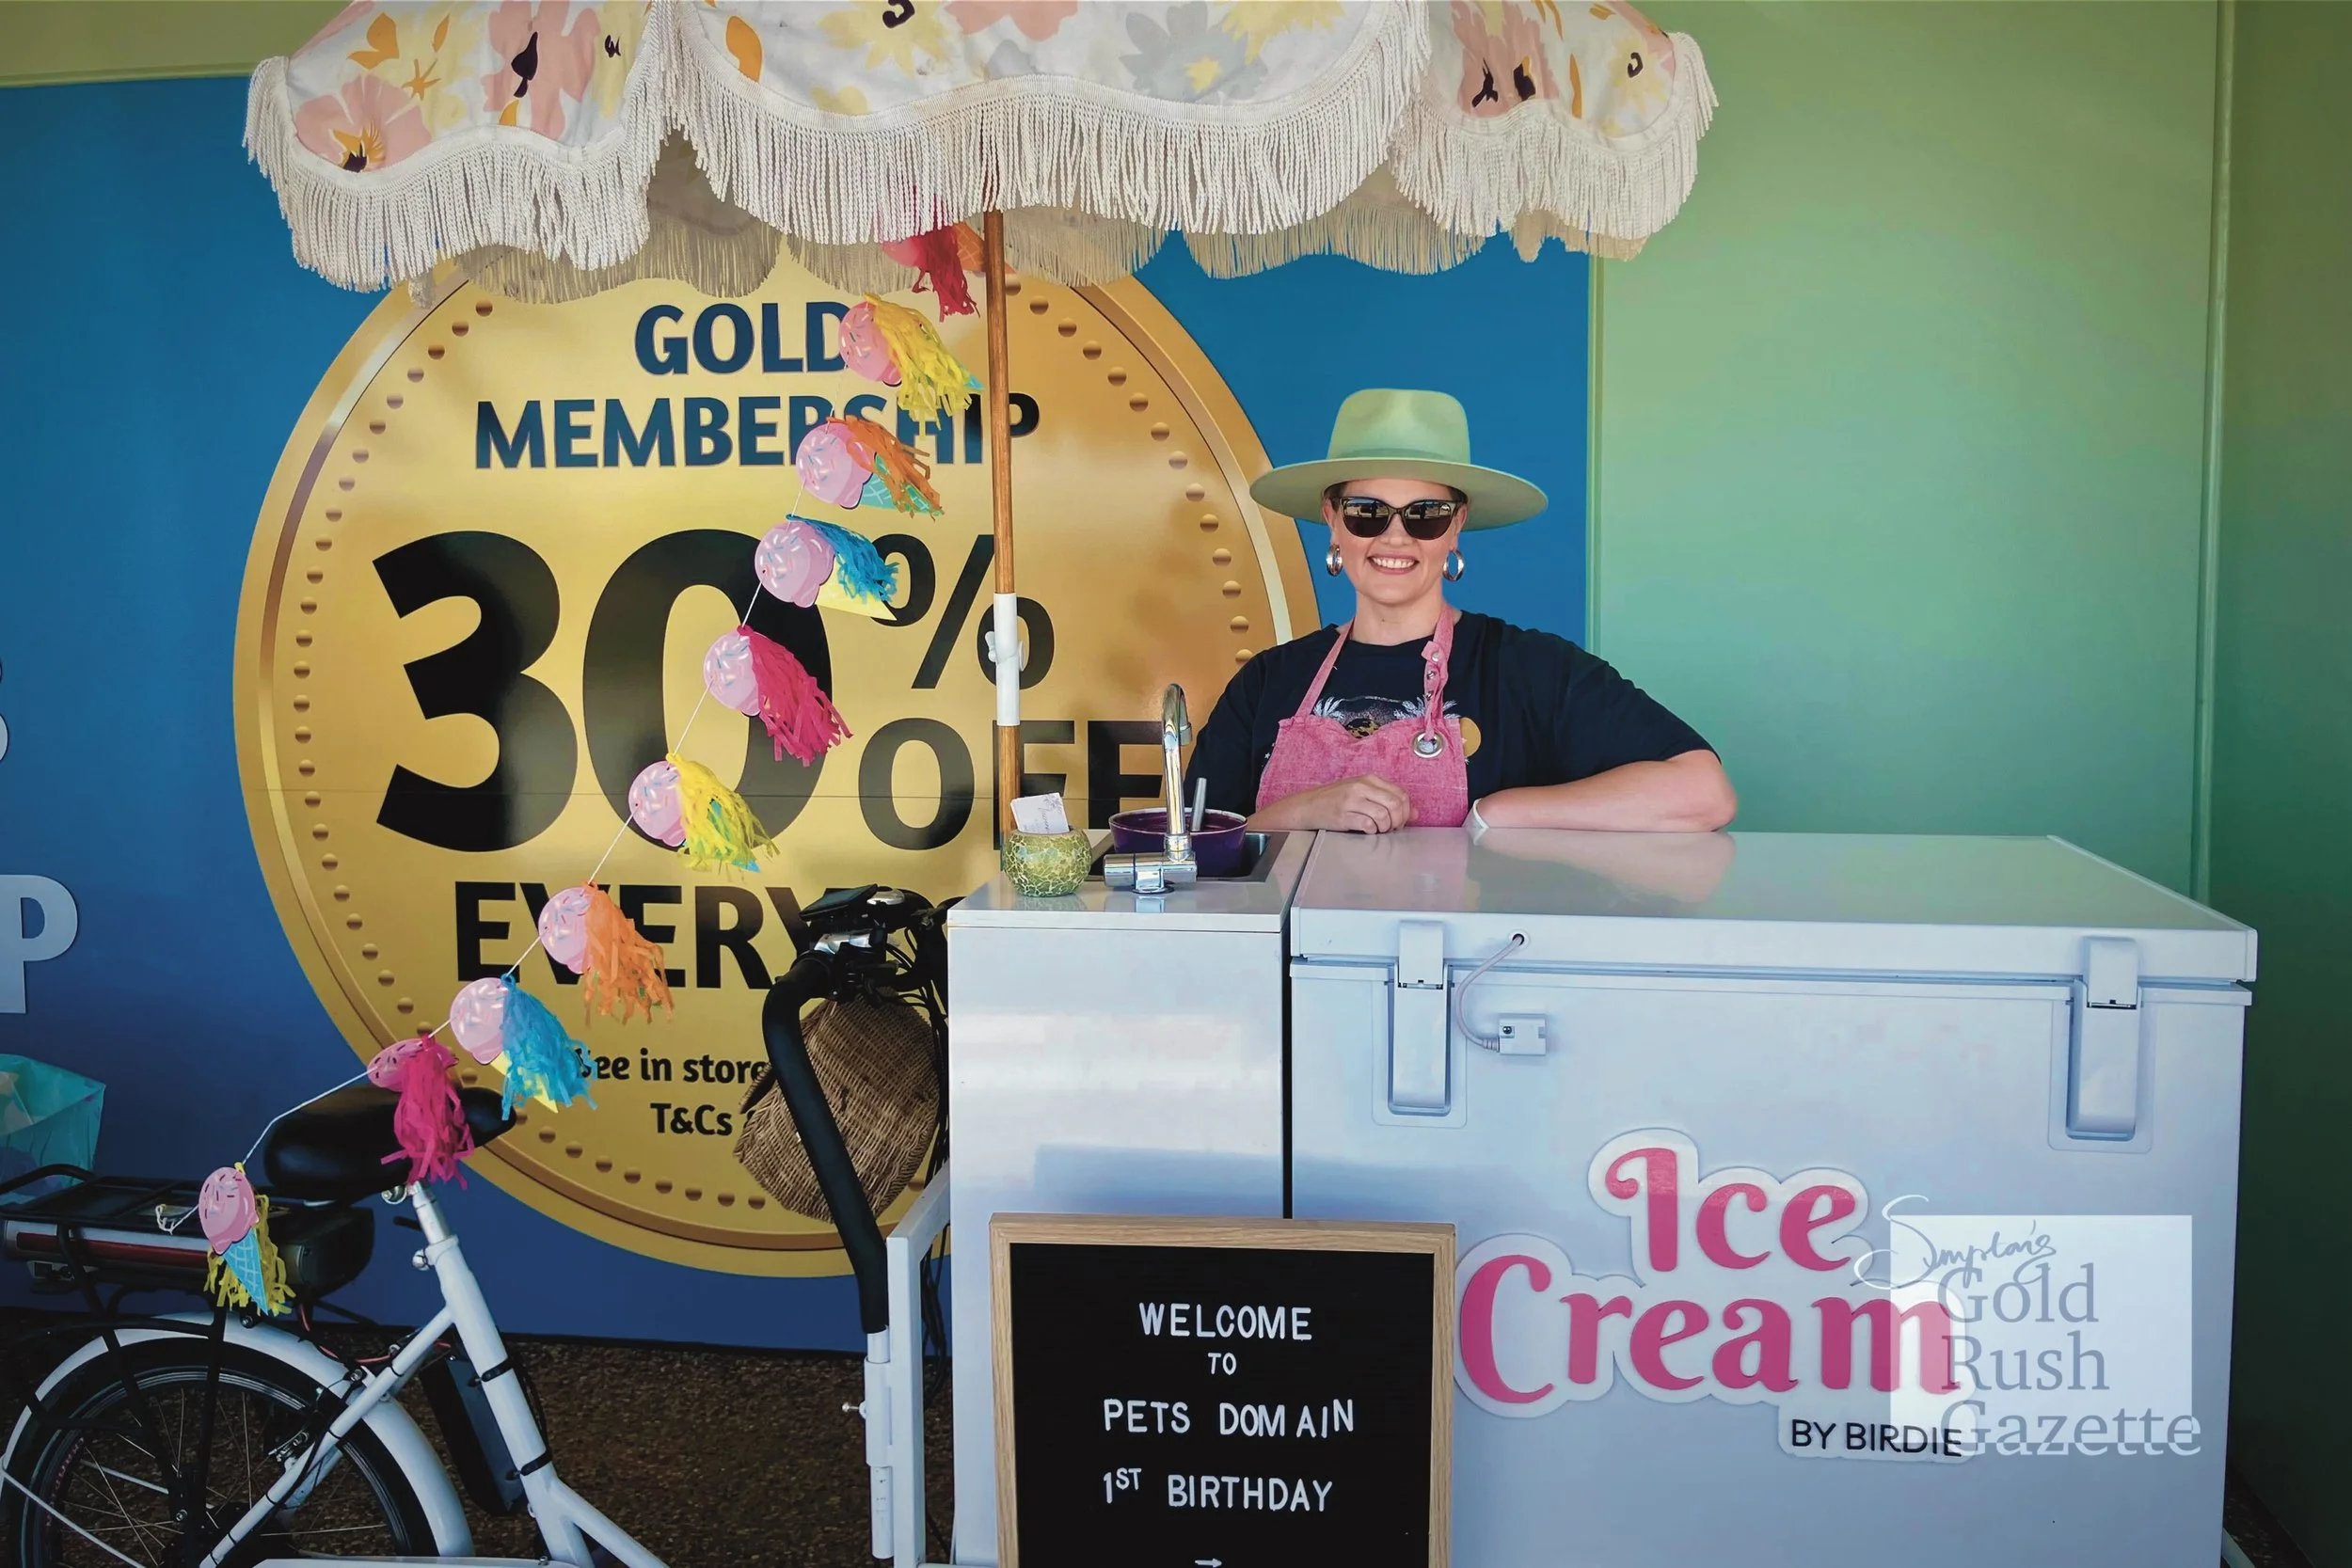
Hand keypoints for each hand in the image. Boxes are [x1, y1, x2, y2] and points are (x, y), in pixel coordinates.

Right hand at [1257, 775, 1414, 833]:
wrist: (1309, 805)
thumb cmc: (1338, 800)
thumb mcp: (1365, 794)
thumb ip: (1389, 801)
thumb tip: (1415, 813)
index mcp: (1370, 779)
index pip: (1401, 794)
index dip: (1406, 811)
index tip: (1401, 820)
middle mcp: (1361, 787)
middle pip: (1395, 804)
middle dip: (1398, 821)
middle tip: (1392, 828)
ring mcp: (1352, 800)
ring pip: (1383, 815)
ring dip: (1385, 827)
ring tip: (1378, 829)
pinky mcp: (1343, 815)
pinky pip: (1368, 825)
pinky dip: (1371, 830)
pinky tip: (1366, 829)